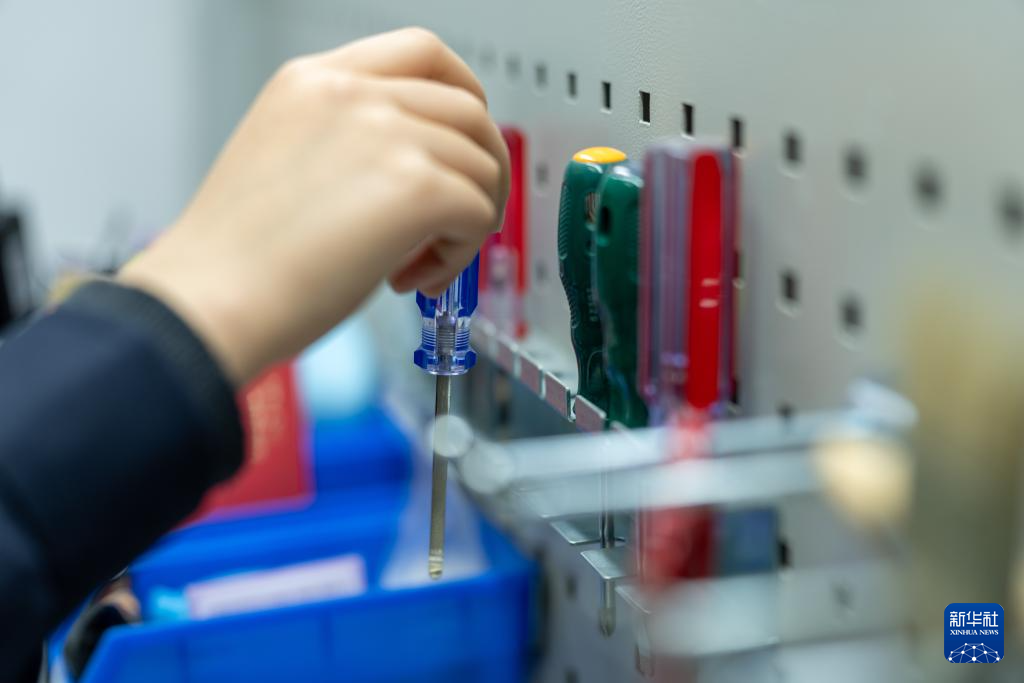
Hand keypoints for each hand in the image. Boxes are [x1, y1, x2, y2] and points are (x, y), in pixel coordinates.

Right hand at [119, 28, 508, 384]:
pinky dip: (461, 253)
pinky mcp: (414, 187)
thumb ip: (351, 144)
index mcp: (315, 80)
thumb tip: (422, 169)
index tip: (464, 143)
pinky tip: (414, 277)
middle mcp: (352, 93)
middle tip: (460, 219)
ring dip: (467, 221)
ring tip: (418, 263)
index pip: (423, 53)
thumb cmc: (236, 257)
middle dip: (481, 169)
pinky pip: (478, 211)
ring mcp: (385, 135)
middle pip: (469, 109)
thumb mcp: (285, 159)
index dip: (464, 95)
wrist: (207, 301)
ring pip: (481, 165)